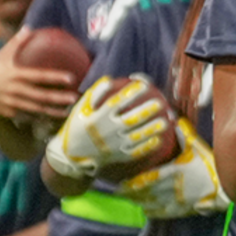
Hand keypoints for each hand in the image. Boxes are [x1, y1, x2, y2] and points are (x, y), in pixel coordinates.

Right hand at [0, 31, 81, 126]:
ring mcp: (14, 104)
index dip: (55, 77)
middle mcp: (16, 90)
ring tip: (68, 110)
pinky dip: (42, 118)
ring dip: (53, 111)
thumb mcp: (2, 55)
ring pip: (37, 109)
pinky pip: (30, 116)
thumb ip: (17, 42)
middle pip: (41, 96)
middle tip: (74, 97)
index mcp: (16, 75)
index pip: (39, 76)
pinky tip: (54, 118)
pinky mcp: (13, 113)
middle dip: (58, 98)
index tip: (70, 78)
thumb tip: (29, 27)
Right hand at [44, 77, 169, 179]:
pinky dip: (146, 146)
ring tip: (164, 121)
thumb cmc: (77, 126)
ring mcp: (113, 145)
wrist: (71, 155)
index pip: (118, 102)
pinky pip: (134, 151)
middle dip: (147, 111)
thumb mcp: (81, 108)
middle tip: (160, 103)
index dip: (132, 93)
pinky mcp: (117, 156)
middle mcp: (107, 131)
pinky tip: (157, 139)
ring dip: (152, 129)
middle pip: (131, 119)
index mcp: (98, 117)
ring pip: (136, 136)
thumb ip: (95, 93)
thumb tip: (109, 79)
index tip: (144, 85)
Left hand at [120, 120, 228, 217]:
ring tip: (129, 200)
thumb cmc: (211, 164)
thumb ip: (184, 133)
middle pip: (146, 193)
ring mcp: (178, 200)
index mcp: (175, 170)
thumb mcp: (197, 146)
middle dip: (131, 193)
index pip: (148, 178)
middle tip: (119, 192)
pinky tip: (145, 211)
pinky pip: (164, 213)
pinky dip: (153, 212)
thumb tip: (174, 118)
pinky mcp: (184, 209)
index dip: (132, 183)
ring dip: (139, 202)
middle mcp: (174, 187)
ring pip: (153, 204)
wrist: (226, 185)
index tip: (120, 183)